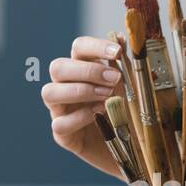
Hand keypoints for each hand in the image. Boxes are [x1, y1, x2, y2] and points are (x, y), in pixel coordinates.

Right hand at [43, 35, 127, 178]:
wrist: (135, 149)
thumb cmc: (130, 112)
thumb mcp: (131, 86)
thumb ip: (124, 63)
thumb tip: (120, 36)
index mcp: (82, 70)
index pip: (78, 48)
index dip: (95, 46)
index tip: (117, 53)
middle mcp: (66, 87)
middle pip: (57, 67)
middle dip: (87, 70)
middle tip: (115, 78)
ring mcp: (61, 111)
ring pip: (49, 92)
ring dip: (80, 91)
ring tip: (107, 96)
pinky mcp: (63, 136)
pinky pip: (60, 123)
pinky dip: (79, 118)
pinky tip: (99, 116)